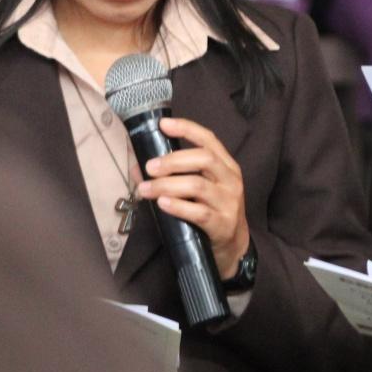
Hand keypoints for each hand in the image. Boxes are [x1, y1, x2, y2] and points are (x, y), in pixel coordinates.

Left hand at [136, 116, 249, 278]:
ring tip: (146, 189)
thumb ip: (177, 175)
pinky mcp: (223, 225)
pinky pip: (199, 213)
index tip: (163, 125)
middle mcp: (231, 180)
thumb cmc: (213, 211)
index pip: (209, 140)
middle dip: (173, 160)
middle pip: (204, 159)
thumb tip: (138, 168)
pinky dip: (178, 207)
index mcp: (227, 166)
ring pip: (197, 186)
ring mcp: (229, 202)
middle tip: (150, 167)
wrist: (234, 247)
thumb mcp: (202, 189)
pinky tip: (163, 204)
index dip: (187, 129)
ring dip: (167, 185)